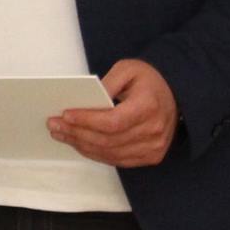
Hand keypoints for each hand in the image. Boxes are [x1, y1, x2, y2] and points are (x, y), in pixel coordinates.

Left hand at [50, 58, 176, 167]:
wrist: (176, 94)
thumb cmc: (148, 79)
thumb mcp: (127, 69)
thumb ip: (106, 83)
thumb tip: (85, 100)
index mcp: (148, 106)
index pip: (113, 121)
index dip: (87, 121)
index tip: (65, 115)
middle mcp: (154, 131)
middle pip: (108, 140)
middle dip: (77, 133)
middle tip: (54, 125)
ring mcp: (154, 147)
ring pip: (111, 153)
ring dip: (82, 145)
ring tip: (62, 135)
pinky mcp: (151, 156)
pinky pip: (118, 160)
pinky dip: (96, 153)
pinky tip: (80, 143)